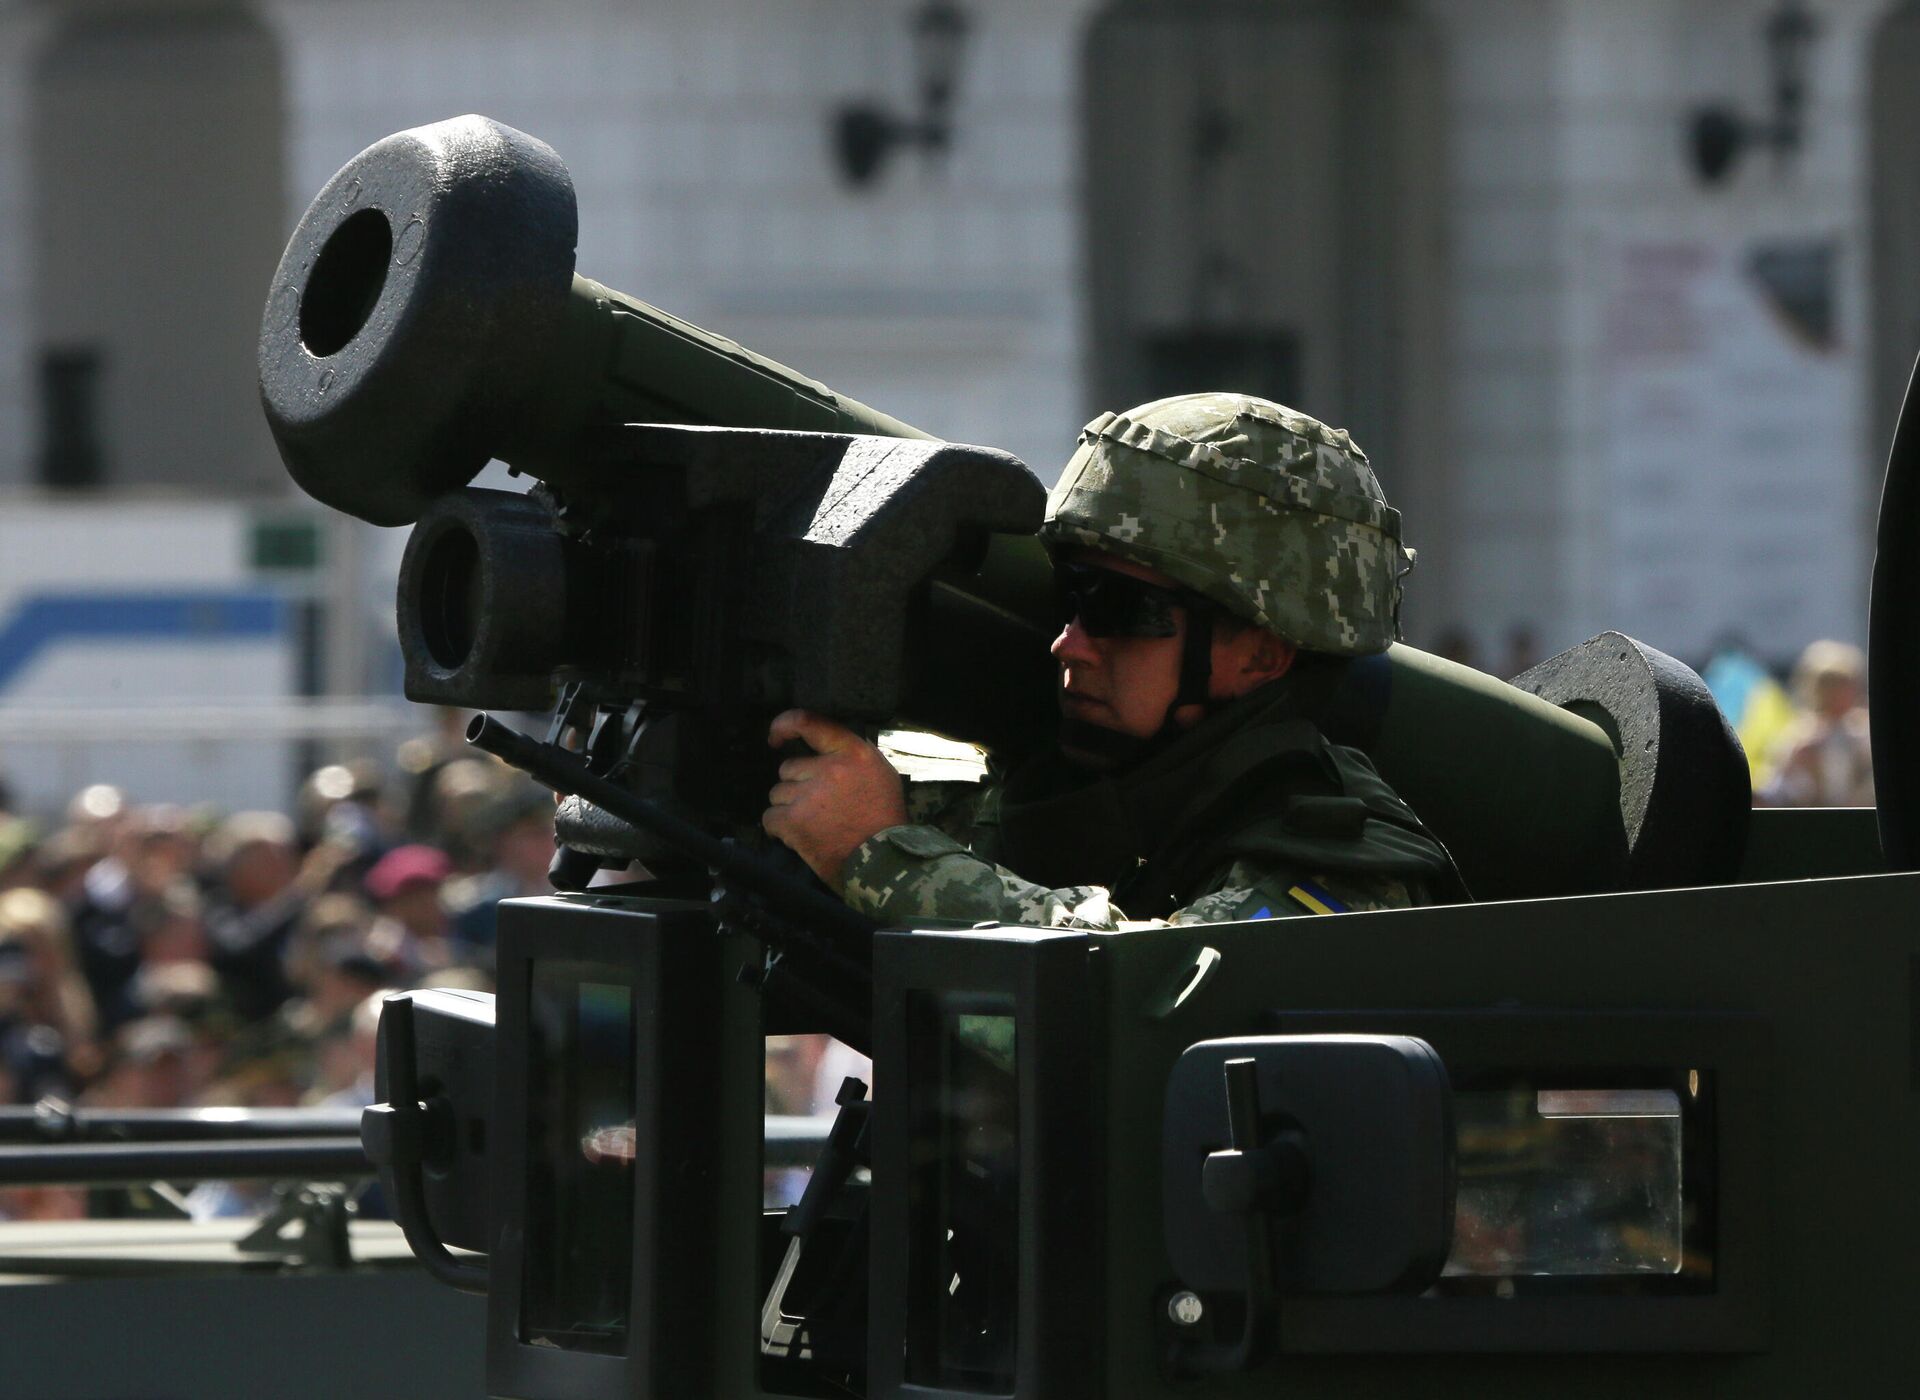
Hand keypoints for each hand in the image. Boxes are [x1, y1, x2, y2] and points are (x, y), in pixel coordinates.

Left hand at [761, 710, 906, 887]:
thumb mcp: (880, 775)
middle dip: (797, 786)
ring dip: (789, 809)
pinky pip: (770, 817)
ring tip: (812, 825)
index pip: (809, 722)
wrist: (884, 862)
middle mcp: (829, 768)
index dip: (784, 725)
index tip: (776, 738)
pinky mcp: (794, 821)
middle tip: (817, 807)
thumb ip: (851, 759)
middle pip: (789, 768)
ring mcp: (808, 794)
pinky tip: (798, 837)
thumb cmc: (885, 821)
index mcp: (853, 753)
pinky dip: (779, 828)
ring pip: (778, 793)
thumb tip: (822, 754)